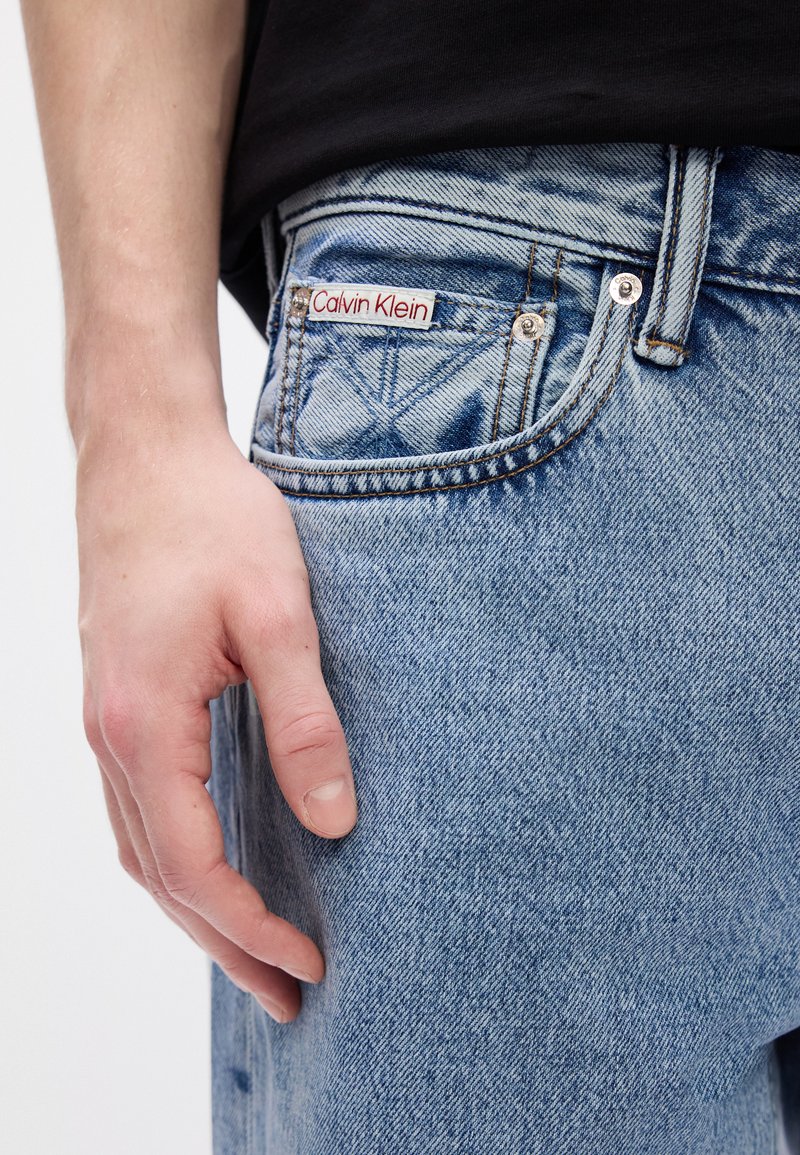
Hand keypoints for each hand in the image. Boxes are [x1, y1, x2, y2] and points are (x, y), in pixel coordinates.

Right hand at [75, 423, 357, 1022]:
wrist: (146, 454)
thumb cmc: (211, 520)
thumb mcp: (276, 617)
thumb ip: (304, 723)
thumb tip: (335, 823)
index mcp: (145, 724)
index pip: (194, 864)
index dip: (251, 926)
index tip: (312, 962)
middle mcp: (110, 735)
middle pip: (160, 874)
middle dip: (223, 942)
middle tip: (285, 995)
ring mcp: (106, 718)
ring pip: (142, 847)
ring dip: (196, 907)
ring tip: (251, 951)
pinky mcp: (120, 699)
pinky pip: (137, 807)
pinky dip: (176, 857)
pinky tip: (212, 863)